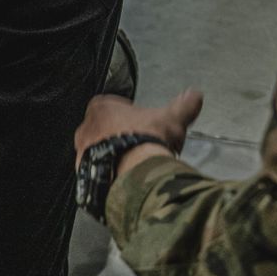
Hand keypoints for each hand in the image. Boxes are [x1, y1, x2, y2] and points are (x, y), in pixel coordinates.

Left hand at [73, 90, 204, 168]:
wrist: (136, 173)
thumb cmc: (148, 140)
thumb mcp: (172, 119)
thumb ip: (183, 106)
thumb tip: (194, 96)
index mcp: (102, 108)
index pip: (109, 105)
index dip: (126, 114)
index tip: (139, 123)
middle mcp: (86, 129)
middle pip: (101, 130)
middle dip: (117, 136)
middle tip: (136, 145)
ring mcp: (82, 154)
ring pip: (96, 152)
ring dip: (112, 156)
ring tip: (132, 165)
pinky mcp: (84, 176)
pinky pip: (94, 174)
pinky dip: (107, 175)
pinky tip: (123, 179)